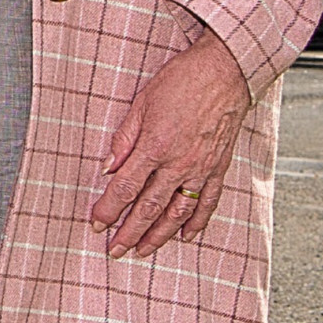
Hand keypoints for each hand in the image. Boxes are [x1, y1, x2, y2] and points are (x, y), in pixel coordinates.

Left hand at [90, 34, 251, 258]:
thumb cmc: (182, 81)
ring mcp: (202, 168)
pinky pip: (208, 201)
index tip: (97, 224)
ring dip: (160, 235)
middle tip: (116, 250)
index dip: (109, 209)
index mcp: (155, 146)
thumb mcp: (142, 103)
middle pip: (150, 207)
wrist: (226, 71)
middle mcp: (179, 163)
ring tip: (144, 250)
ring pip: (178, 211)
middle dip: (130, 232)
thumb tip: (108, 167)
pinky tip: (187, 235)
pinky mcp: (219, 166)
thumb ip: (124, 138)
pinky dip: (197, 221)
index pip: (125, 187)